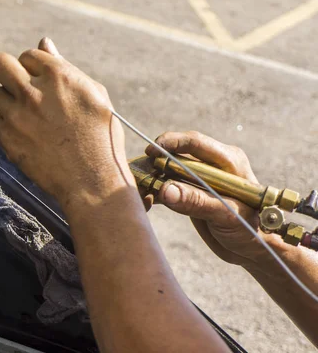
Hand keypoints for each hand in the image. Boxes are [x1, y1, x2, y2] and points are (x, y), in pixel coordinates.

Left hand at [0, 38, 131, 209]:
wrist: (92, 182)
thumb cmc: (100, 137)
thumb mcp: (94, 94)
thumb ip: (64, 67)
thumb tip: (44, 43)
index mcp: (57, 75)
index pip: (28, 55)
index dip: (34, 68)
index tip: (40, 80)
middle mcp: (32, 92)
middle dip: (5, 70)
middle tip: (15, 83)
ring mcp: (16, 116)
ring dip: (9, 102)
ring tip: (30, 118)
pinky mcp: (7, 138)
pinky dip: (11, 128)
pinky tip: (31, 137)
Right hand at [145, 131, 283, 267]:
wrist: (253, 249)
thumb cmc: (251, 229)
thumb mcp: (226, 215)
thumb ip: (197, 201)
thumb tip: (165, 189)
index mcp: (228, 161)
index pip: (195, 142)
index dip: (171, 142)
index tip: (151, 151)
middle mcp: (212, 165)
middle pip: (177, 154)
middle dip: (156, 162)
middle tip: (138, 174)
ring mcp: (200, 178)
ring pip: (169, 170)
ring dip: (152, 178)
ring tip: (139, 190)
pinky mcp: (190, 191)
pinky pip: (168, 185)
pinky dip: (155, 191)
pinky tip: (146, 200)